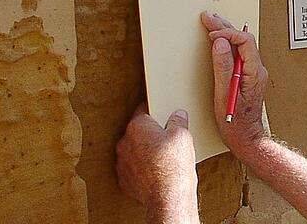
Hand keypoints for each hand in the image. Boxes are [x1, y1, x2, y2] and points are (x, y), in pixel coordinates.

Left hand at [116, 104, 198, 221]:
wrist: (168, 196)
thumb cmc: (173, 166)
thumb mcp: (183, 135)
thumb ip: (178, 121)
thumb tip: (178, 117)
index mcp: (137, 127)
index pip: (142, 110)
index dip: (153, 109)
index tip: (159, 110)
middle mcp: (125, 143)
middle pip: (137, 131)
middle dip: (150, 133)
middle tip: (166, 136)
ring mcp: (123, 163)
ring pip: (134, 151)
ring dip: (144, 151)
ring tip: (163, 156)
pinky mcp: (125, 180)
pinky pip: (133, 168)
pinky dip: (142, 168)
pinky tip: (156, 170)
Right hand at [201, 12, 267, 151]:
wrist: (246, 138)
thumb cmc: (235, 122)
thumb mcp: (225, 95)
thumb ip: (223, 68)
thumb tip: (221, 44)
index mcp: (254, 72)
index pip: (245, 41)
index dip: (228, 34)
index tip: (211, 35)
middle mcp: (256, 69)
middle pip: (244, 40)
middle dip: (225, 27)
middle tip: (208, 17)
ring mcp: (253, 72)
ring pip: (242, 45)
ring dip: (227, 33)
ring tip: (213, 23)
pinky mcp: (247, 75)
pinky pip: (240, 53)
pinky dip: (228, 44)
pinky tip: (220, 40)